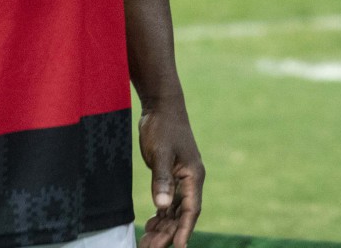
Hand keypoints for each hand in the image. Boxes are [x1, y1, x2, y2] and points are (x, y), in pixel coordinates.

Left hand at [138, 97, 202, 247]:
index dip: (184, 230)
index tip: (177, 247)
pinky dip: (160, 214)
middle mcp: (190, 180)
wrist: (161, 106)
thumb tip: (162, 206)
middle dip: (167, 233)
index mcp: (193, 175)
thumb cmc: (163, 127)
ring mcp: (180, 178)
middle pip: (180, 214)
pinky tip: (150, 225)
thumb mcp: (161, 153)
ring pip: (173, 210)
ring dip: (162, 227)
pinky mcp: (170, 175)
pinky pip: (167, 201)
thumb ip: (161, 179)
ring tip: (147, 243)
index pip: (191, 209)